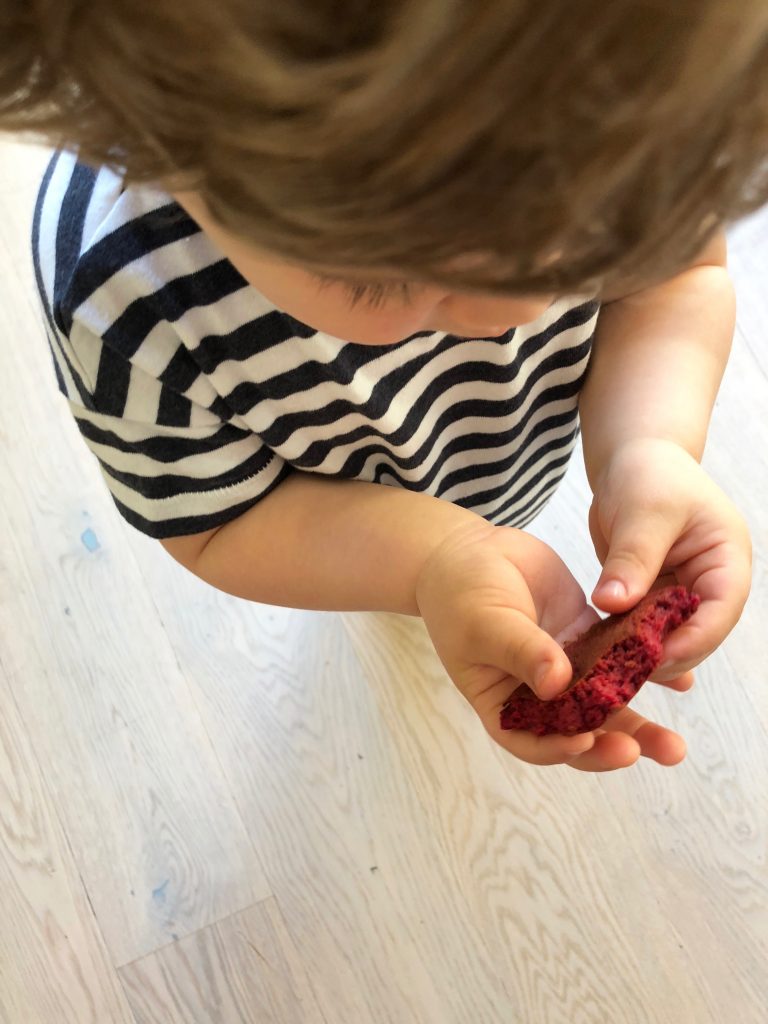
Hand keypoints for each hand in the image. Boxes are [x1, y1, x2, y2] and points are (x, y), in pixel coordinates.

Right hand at [415, 520, 689, 770]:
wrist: (470, 552)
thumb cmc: (462, 593)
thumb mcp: (486, 622)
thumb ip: (523, 650)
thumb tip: (557, 683)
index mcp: (503, 704)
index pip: (531, 740)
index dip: (558, 747)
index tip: (586, 739)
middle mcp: (537, 695)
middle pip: (578, 732)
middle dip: (613, 745)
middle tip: (646, 750)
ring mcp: (565, 668)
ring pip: (605, 704)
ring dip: (639, 725)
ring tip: (674, 746)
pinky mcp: (587, 640)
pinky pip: (620, 661)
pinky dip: (647, 672)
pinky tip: (680, 683)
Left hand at [589, 437, 751, 680]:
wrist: (632, 460)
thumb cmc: (649, 473)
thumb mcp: (643, 509)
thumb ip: (632, 557)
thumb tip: (614, 603)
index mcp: (727, 561)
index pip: (719, 612)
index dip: (690, 641)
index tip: (651, 659)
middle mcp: (709, 583)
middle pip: (694, 635)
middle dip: (662, 656)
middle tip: (620, 675)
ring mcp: (680, 593)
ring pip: (666, 638)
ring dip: (639, 654)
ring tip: (606, 673)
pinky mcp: (651, 597)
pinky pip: (640, 628)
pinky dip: (622, 642)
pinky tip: (597, 658)